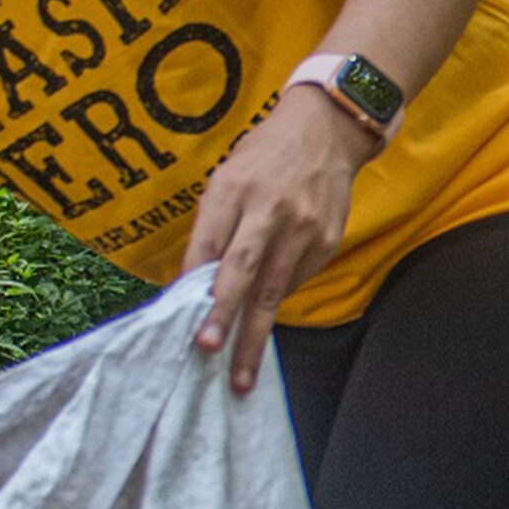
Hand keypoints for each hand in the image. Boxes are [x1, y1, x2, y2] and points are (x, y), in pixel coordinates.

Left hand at [183, 86, 376, 394]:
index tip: (181, 319)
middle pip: (243, 269)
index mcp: (233, 189)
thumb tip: (193, 285)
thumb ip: (212, 227)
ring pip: (274, 290)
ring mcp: (303, 227)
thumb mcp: (227, 178)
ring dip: (255, 336)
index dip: (194, 283)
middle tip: (208, 348)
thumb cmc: (263, 158)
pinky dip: (275, 305)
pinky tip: (262, 324)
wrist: (325, 132)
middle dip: (224, 313)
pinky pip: (295, 282)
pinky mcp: (327, 241)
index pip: (208, 244)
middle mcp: (269, 208)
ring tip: (241, 376)